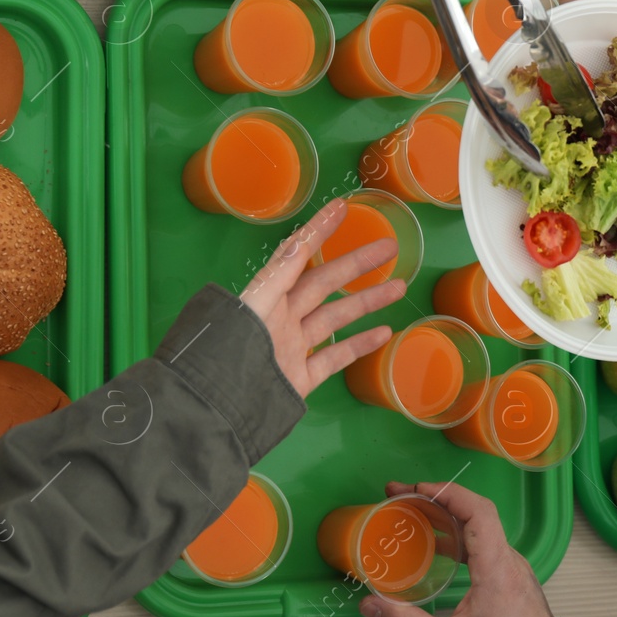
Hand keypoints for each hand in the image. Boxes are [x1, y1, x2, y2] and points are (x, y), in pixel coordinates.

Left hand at [239, 199, 404, 397]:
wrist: (217, 409)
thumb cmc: (228, 354)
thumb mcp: (251, 308)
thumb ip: (276, 277)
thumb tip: (300, 242)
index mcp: (267, 297)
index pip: (297, 255)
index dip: (318, 231)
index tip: (341, 207)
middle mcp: (281, 317)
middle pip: (325, 283)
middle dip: (357, 264)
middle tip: (390, 247)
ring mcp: (293, 347)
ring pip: (336, 318)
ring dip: (368, 301)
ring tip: (399, 287)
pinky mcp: (301, 377)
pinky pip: (335, 357)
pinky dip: (360, 345)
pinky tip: (384, 332)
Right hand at [361, 482, 552, 616]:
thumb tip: (370, 605)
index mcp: (497, 567)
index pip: (478, 512)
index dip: (449, 493)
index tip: (420, 489)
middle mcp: (508, 560)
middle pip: (475, 513)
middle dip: (437, 499)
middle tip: (402, 495)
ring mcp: (511, 566)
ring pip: (479, 528)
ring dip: (447, 516)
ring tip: (413, 514)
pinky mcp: (509, 576)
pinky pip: (483, 544)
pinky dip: (458, 535)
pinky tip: (436, 545)